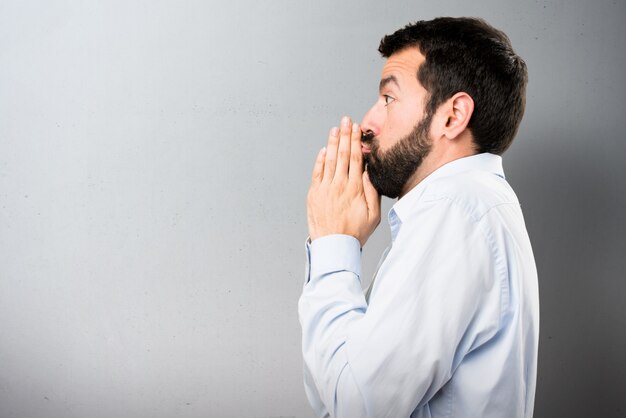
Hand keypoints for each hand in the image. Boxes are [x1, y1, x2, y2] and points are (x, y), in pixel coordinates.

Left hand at [307, 116, 380, 246]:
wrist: (334, 246)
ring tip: (335, 129)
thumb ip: (372, 191)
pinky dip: (320, 160)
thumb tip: (368, 171)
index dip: (355, 142)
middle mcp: (339, 186)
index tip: (357, 129)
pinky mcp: (314, 194)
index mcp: (355, 189)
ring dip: (333, 143)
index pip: (355, 159)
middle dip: (345, 136)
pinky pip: (317, 173)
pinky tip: (324, 150)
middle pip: (342, 155)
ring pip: (329, 161)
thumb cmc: (355, 232)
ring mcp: (325, 189)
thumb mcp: (373, 214)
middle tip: (346, 120)